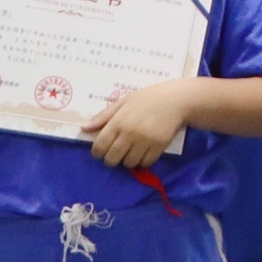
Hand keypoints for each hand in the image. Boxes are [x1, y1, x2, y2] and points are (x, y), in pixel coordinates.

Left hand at [78, 76, 198, 172]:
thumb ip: (103, 116)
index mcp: (118, 122)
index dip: (97, 153)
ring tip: (131, 152)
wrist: (177, 100)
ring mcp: (145, 141)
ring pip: (129, 163)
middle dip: (111, 159)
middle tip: (115, 154)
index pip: (100, 146)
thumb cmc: (148, 98)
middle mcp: (130, 133)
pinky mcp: (159, 147)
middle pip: (112, 158)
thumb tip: (84, 128)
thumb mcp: (123, 102)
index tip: (100, 152)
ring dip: (127, 161)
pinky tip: (143, 153)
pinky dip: (142, 161)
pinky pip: (146, 163)